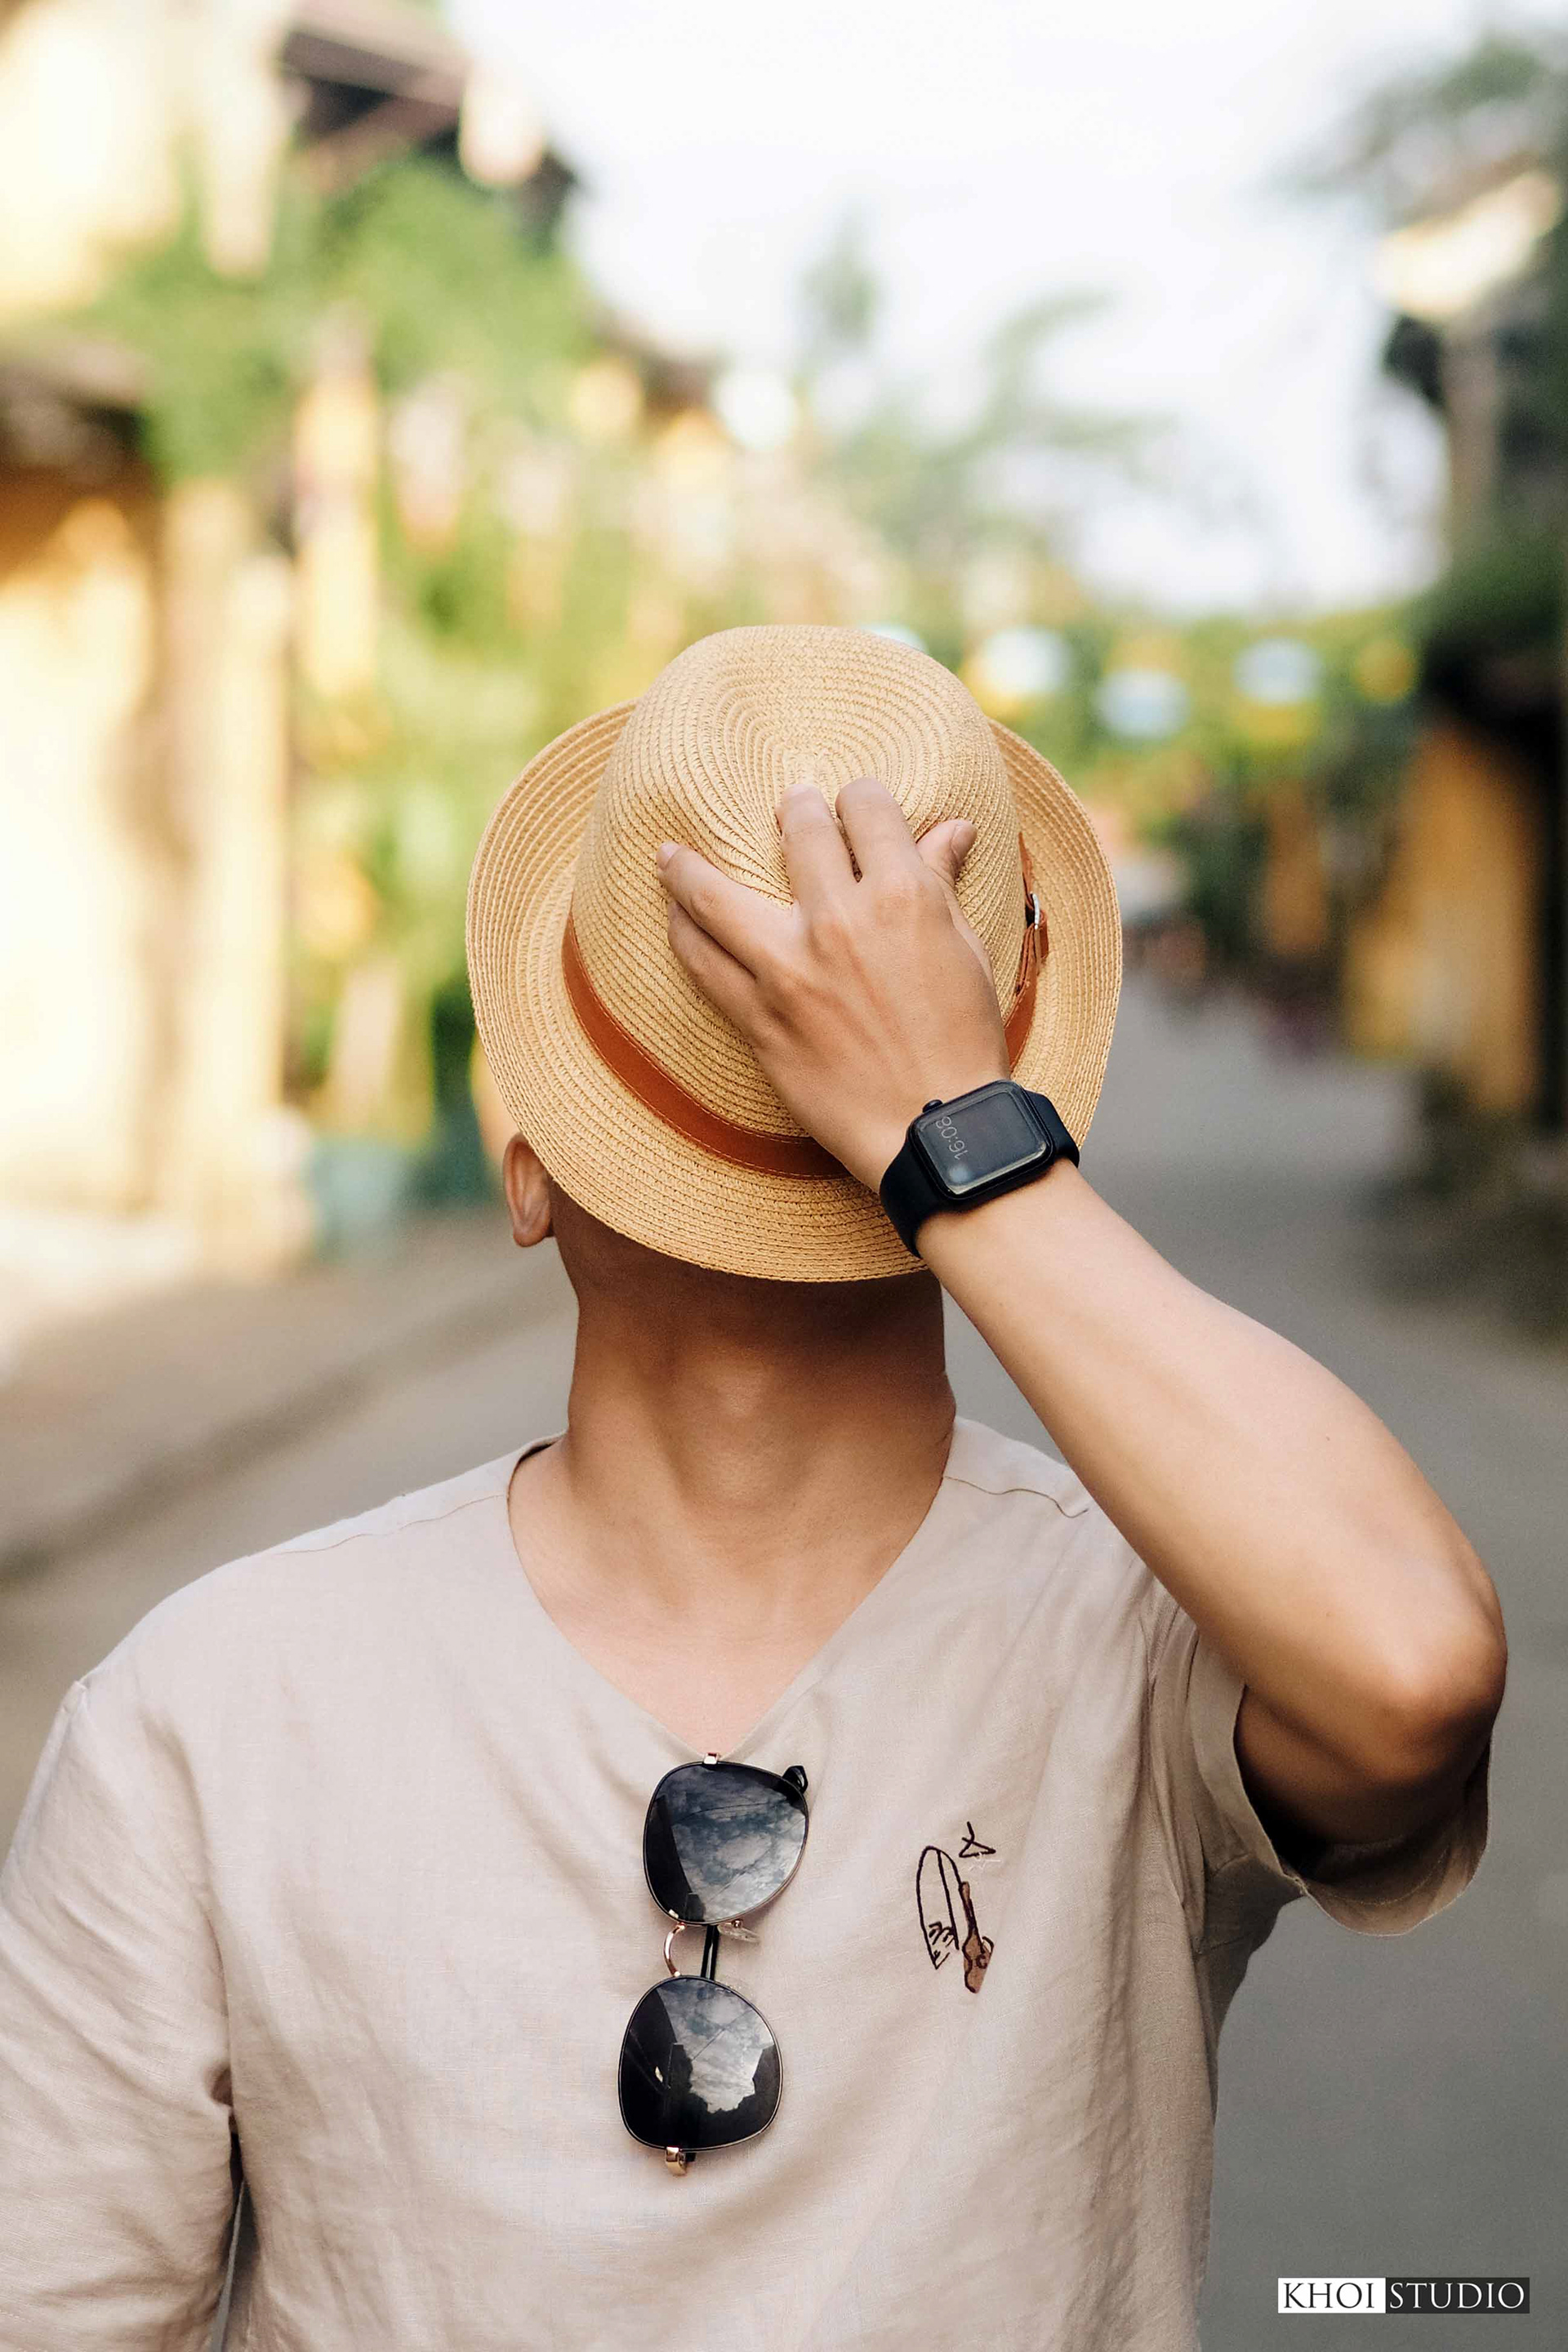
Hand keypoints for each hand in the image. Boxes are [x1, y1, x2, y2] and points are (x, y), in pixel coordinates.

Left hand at [656, 777, 1008, 1189]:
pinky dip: (684, 934)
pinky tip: (674, 920)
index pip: (867, 808)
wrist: (936, 1129)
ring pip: (716, 895)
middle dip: (793, 809)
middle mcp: (841, 918)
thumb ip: (941, 883)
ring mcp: (791, 968)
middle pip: (798, 830)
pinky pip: (702, 963)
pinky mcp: (759, 1017)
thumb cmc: (963, 1043)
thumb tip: (951, 827)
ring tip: (669, 855)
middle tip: (785, 807)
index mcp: (904, 895)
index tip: (850, 804)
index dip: (859, 797)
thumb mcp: (966, 951)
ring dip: (688, 867)